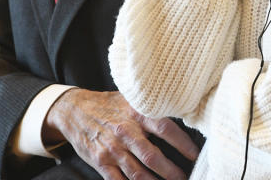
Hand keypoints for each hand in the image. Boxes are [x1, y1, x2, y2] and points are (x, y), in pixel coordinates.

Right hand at [44, 89, 198, 179]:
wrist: (75, 110)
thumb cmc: (109, 104)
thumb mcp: (132, 99)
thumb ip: (152, 107)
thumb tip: (183, 112)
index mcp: (137, 114)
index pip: (165, 128)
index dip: (183, 143)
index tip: (195, 154)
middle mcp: (125, 132)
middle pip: (153, 157)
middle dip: (172, 171)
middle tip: (186, 177)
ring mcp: (112, 150)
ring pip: (138, 174)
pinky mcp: (101, 163)